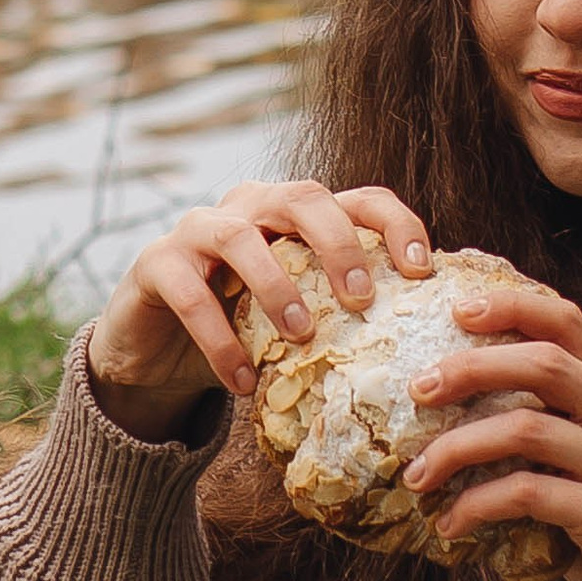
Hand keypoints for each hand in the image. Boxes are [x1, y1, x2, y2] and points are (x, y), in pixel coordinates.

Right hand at [86, 179, 432, 443]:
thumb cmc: (244, 329)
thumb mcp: (301, 315)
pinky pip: (189, 294)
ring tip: (301, 336)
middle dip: (338, 244)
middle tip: (362, 299)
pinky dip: (218, 339)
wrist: (155, 352)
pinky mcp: (155, 263)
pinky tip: (243, 383)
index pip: (359, 198)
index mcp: (297, 213)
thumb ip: (344, 313)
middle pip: (303, 197)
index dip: (395, 225)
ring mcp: (197, 229)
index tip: (421, 272)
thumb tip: (425, 349)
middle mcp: (249, 206)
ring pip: (239, 236)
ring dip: (276, 286)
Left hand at [400, 278, 581, 580]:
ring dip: (459, 448)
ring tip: (419, 475)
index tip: (458, 309)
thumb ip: (546, 444)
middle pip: (544, 364)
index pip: (570, 324)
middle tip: (418, 389)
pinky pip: (528, 494)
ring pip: (527, 428)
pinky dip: (477, 506)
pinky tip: (451, 527)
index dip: (513, 306)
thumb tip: (451, 429)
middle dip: (471, 368)